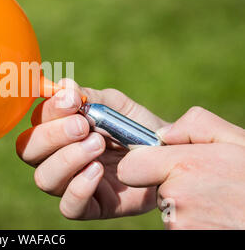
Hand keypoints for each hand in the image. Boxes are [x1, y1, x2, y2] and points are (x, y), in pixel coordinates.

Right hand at [16, 79, 167, 218]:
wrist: (167, 154)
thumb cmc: (136, 126)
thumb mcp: (115, 105)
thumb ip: (90, 97)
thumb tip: (63, 86)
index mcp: (57, 130)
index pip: (35, 121)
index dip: (49, 109)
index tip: (74, 100)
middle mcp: (56, 157)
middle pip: (28, 150)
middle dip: (52, 135)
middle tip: (83, 126)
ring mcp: (71, 183)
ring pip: (44, 178)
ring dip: (67, 159)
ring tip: (98, 145)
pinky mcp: (91, 207)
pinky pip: (69, 207)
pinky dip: (79, 189)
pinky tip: (98, 171)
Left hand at [118, 106, 244, 228]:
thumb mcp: (235, 140)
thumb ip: (195, 125)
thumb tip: (163, 133)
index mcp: (183, 165)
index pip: (130, 167)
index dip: (142, 164)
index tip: (160, 164)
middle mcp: (175, 197)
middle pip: (152, 187)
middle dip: (172, 182)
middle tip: (206, 183)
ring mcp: (179, 224)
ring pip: (167, 208)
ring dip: (185, 204)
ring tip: (218, 201)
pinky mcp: (185, 239)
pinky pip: (178, 227)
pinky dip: (194, 222)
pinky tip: (217, 216)